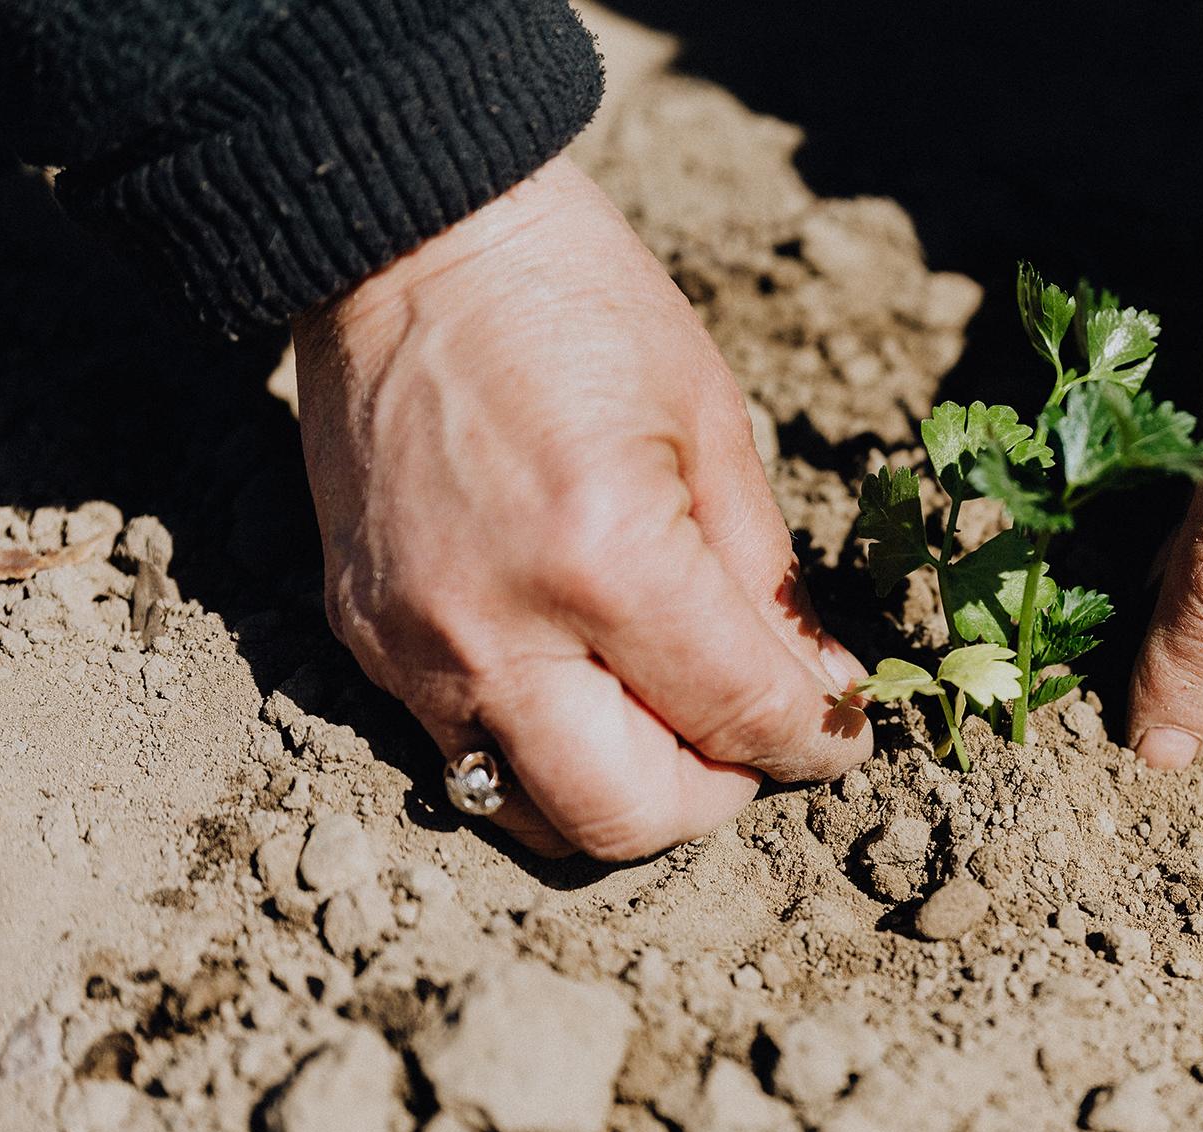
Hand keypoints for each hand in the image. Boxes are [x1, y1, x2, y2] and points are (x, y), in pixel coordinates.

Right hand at [294, 158, 869, 858]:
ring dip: (626, 796)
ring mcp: (413, 647)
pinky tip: (588, 683)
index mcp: (604, 557)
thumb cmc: (577, 305)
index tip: (840, 735)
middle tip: (751, 741)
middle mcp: (495, 627)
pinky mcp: (363, 641)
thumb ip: (768, 584)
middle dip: (715, 797)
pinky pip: (467, 754)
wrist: (405, 242)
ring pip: (536, 815)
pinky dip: (547, 751)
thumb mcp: (711, 425)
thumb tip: (820, 691)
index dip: (814, 741)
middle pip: (626, 818)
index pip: (737, 718)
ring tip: (670, 724)